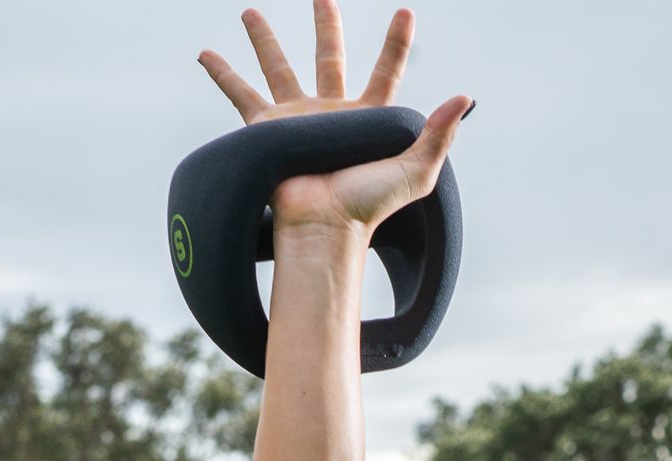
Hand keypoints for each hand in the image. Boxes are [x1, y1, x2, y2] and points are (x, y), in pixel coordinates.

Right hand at [199, 3, 471, 239]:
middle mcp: (332, 115)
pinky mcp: (268, 129)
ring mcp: (298, 120)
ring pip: (279, 68)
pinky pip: (241, 95)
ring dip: (265, 40)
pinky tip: (207, 54)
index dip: (396, 42)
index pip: (386, 71)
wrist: (323, 227)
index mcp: (368, 120)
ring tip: (250, 12)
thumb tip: (464, 97)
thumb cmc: (368, 207)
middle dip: (326, 25)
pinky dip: (223, 75)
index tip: (405, 11)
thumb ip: (439, 135)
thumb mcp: (416, 172)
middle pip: (329, 58)